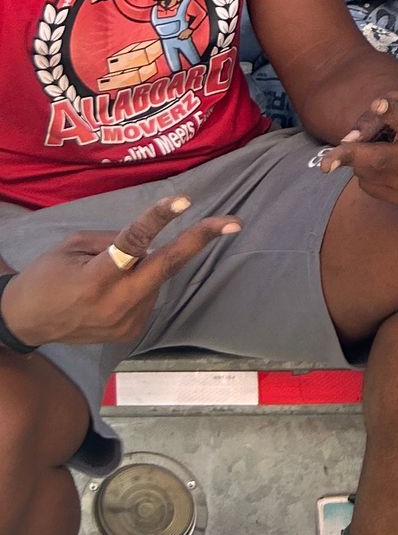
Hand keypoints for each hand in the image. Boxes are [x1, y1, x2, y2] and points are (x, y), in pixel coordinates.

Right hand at [2, 194, 240, 350]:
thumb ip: (114, 240)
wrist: (27, 324)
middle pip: (165, 267)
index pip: (132, 244)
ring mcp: (126, 323)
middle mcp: (115, 304)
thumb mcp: (72, 247)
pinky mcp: (131, 332)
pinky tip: (115, 290)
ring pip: (155, 279)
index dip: (157, 220)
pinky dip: (141, 283)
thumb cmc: (48, 276)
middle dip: (200, 242)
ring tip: (110, 273)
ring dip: (148, 265)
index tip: (183, 201)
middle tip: (233, 222)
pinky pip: (149, 295)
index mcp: (94, 280)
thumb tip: (149, 240)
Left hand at [312, 92, 397, 205]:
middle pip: (380, 158)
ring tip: (380, 147)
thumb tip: (347, 140)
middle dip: (350, 158)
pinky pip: (369, 186)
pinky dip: (366, 173)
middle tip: (325, 165)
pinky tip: (384, 164)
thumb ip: (374, 116)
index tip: (379, 104)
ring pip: (367, 173)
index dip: (391, 111)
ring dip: (360, 160)